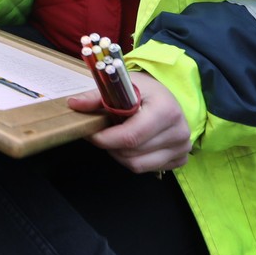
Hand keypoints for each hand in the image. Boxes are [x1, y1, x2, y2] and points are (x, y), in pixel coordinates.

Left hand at [68, 70, 191, 173]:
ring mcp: (182, 148)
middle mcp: (179, 132)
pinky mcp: (180, 159)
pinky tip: (131, 143)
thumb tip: (74, 104)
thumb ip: (96, 97)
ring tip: (116, 136)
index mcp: (166, 110)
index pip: (130, 136)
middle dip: (110, 144)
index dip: (104, 138)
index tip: (90, 133)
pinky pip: (146, 168)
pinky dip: (132, 158)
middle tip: (102, 131)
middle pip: (131, 153)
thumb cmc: (143, 90)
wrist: (165, 96)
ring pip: (136, 164)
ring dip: (119, 153)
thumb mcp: (120, 85)